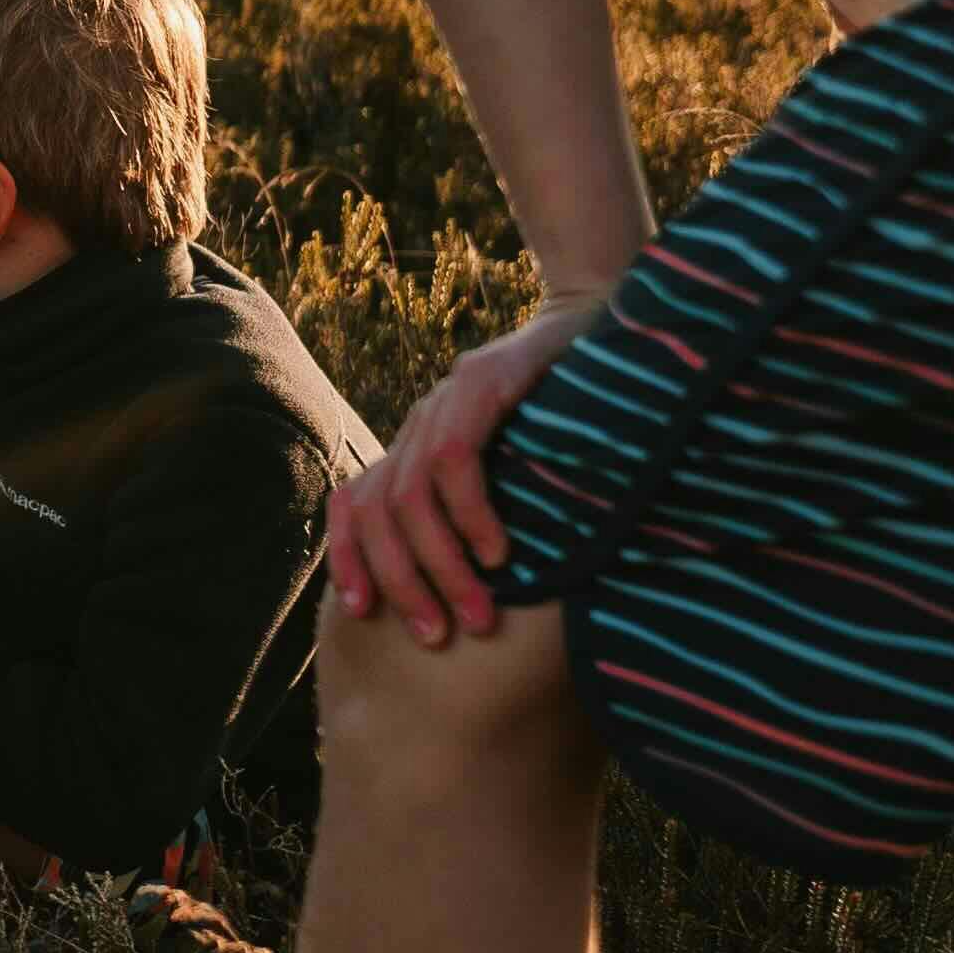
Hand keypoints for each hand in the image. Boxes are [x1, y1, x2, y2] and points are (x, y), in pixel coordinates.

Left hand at [329, 298, 597, 645]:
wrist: (605, 314)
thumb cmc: (573, 409)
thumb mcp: (520, 466)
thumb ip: (488, 510)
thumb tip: (480, 591)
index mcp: (419, 442)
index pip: (354, 501)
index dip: (348, 557)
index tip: (362, 612)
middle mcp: (422, 420)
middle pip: (376, 511)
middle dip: (401, 582)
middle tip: (438, 638)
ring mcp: (448, 398)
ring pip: (411, 496)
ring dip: (441, 565)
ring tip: (479, 613)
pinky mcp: (484, 381)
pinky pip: (454, 458)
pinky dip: (471, 514)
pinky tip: (500, 554)